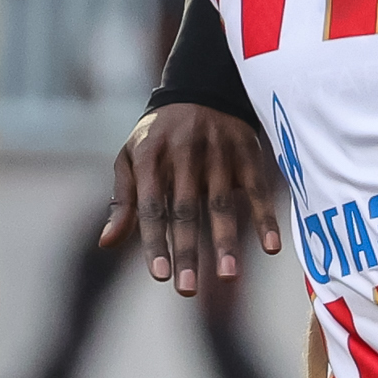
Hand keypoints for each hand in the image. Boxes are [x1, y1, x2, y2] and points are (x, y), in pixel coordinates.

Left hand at [102, 104, 282, 296]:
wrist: (201, 88)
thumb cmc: (158, 135)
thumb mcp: (131, 158)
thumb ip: (123, 201)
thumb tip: (106, 243)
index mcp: (150, 159)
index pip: (151, 208)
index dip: (155, 241)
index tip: (159, 275)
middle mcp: (183, 157)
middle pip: (185, 211)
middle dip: (186, 252)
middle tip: (187, 289)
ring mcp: (217, 154)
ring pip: (221, 204)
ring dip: (225, 241)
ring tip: (228, 276)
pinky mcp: (246, 152)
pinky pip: (256, 189)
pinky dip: (265, 218)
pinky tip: (270, 247)